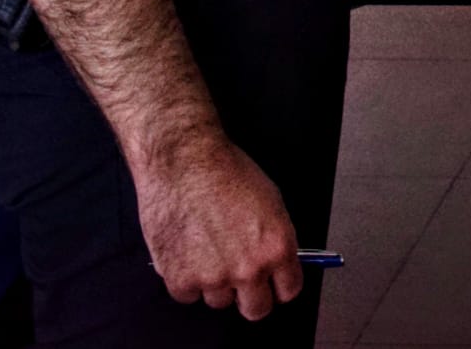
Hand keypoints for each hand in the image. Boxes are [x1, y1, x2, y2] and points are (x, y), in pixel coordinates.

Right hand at [138, 132, 302, 320]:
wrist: (183, 161)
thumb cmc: (224, 170)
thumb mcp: (270, 200)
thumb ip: (274, 238)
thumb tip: (278, 260)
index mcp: (277, 247)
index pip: (289, 290)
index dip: (280, 285)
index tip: (273, 283)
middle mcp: (249, 268)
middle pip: (256, 309)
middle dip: (250, 295)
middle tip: (239, 277)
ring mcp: (214, 278)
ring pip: (219, 300)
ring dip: (214, 282)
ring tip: (206, 246)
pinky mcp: (181, 281)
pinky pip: (188, 295)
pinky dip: (185, 277)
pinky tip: (186, 249)